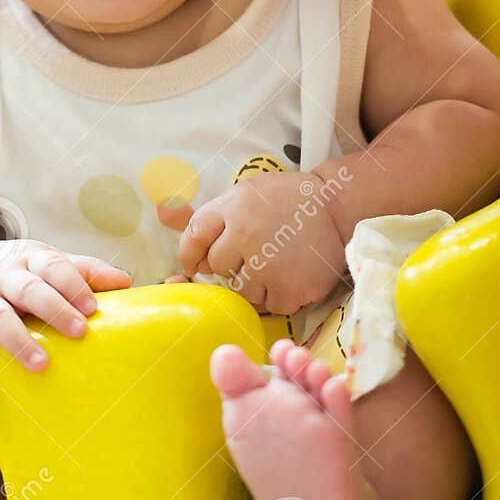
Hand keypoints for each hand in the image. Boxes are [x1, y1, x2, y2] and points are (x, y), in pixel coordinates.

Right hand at [0, 241, 130, 386]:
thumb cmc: (18, 272)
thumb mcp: (47, 263)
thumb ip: (84, 271)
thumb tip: (125, 283)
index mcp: (30, 260)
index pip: (52, 267)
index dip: (72, 284)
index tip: (92, 307)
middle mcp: (2, 277)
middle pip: (27, 289)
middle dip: (53, 309)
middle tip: (79, 332)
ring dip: (18, 340)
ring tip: (41, 365)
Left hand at [178, 173, 345, 315]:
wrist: (337, 206)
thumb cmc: (286, 200)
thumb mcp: (244, 193)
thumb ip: (209, 213)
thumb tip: (162, 214)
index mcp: (233, 208)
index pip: (194, 239)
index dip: (192, 254)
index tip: (199, 260)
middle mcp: (246, 235)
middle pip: (217, 268)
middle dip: (231, 264)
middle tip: (257, 251)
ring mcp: (269, 266)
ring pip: (240, 292)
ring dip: (253, 283)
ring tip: (276, 263)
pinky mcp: (291, 289)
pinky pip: (268, 306)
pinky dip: (277, 296)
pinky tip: (290, 275)